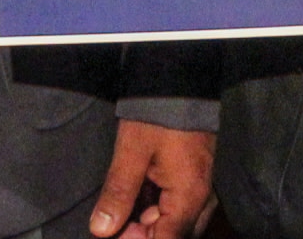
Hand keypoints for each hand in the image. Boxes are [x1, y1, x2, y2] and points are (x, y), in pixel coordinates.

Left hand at [88, 119, 214, 237]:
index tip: (112, 233)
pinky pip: (176, 205)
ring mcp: (200, 188)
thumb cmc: (156, 115)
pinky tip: (134, 195)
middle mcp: (201, 198)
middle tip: (112, 221)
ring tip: (120, 207)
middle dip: (142, 234)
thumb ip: (118, 193)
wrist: (179, 80)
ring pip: (174, 222)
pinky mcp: (195, 178)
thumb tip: (101, 231)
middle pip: (172, 235)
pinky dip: (154, 207)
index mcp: (189, 196)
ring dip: (146, 222)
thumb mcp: (131, 152)